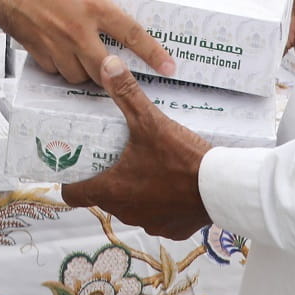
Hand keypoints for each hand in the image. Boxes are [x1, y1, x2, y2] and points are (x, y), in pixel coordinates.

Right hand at [0, 0, 174, 83]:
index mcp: (93, 6)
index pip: (132, 35)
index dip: (154, 53)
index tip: (169, 67)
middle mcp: (76, 31)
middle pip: (107, 69)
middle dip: (119, 74)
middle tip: (125, 71)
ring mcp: (54, 43)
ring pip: (80, 75)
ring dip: (90, 72)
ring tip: (93, 60)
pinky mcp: (34, 49)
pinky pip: (55, 70)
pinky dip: (63, 67)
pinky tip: (64, 53)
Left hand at [60, 56, 213, 238]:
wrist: (222, 187)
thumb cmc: (182, 158)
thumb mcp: (150, 121)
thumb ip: (126, 93)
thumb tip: (107, 64)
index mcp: (113, 191)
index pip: (74, 195)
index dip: (72, 182)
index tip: (75, 169)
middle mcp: (127, 213)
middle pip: (106, 198)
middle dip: (109, 179)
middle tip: (116, 157)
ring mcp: (151, 223)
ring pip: (133, 208)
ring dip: (137, 192)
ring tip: (147, 167)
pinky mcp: (173, 230)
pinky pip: (159, 217)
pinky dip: (162, 204)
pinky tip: (172, 185)